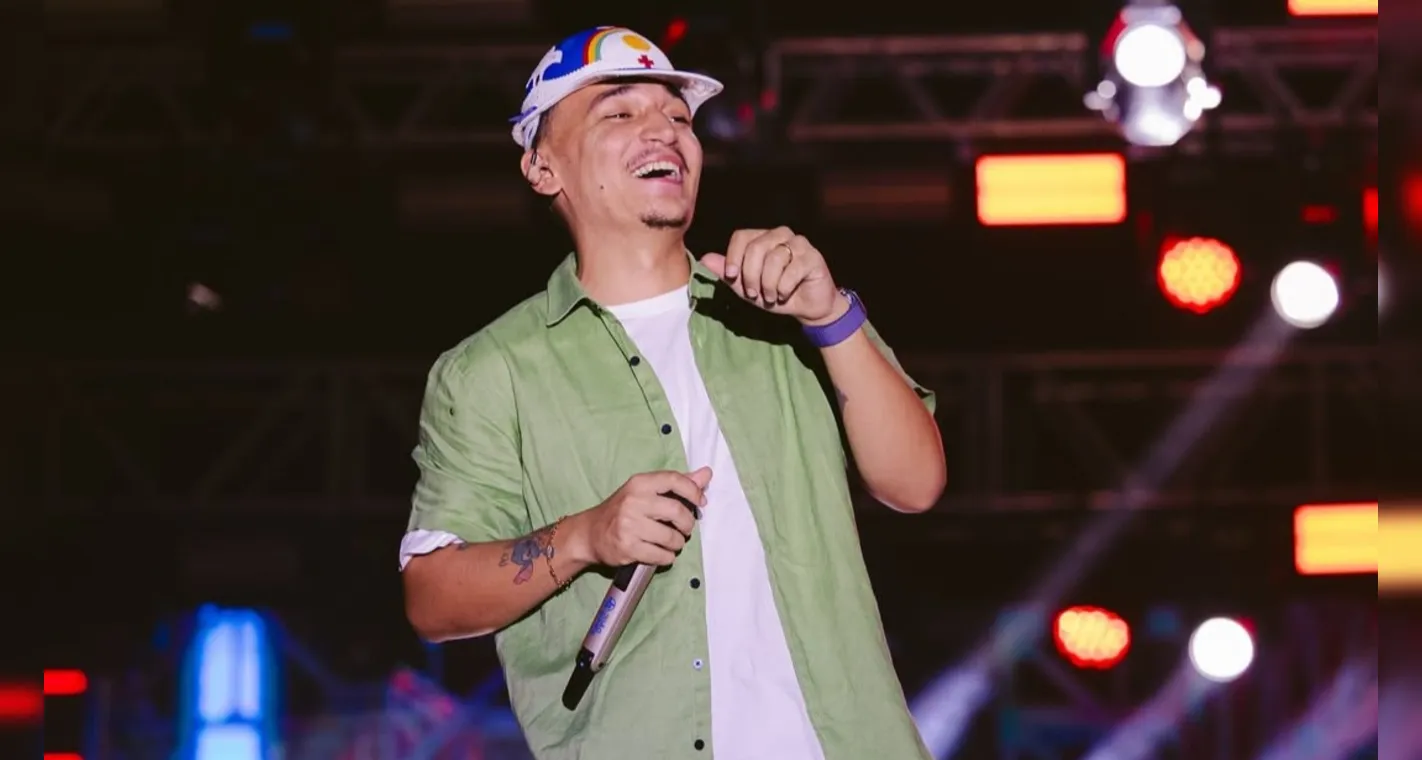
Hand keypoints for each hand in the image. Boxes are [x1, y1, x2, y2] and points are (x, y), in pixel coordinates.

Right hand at [565, 468, 711, 567]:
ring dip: (677, 543)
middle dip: (688, 524)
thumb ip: (676, 484)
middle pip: (678, 511)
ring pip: (672, 537)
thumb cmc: (622, 510)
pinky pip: (661, 555)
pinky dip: (667, 557)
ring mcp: (629, 525)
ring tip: (671, 542)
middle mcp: (634, 502)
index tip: (700, 502)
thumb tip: (706, 474)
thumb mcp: (645, 491)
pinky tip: (662, 553)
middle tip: (685, 529)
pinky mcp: (628, 548)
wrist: (590, 533)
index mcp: (639, 483)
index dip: (693, 491)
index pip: (674, 480)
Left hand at [700, 227, 848, 325]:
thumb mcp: (746, 288)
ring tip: (770, 297)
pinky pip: (792, 269)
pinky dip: (784, 287)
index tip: (731, 277)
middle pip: (756, 247)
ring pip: (774, 258)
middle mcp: (780, 235)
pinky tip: (785, 294)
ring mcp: (799, 243)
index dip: (733, 257)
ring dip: (768, 284)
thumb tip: (705, 259)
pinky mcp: (813, 257)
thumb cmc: (775, 294)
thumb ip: (727, 274)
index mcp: (762, 238)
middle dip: (750, 276)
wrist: (806, 307)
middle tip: (754, 294)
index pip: (741, 237)